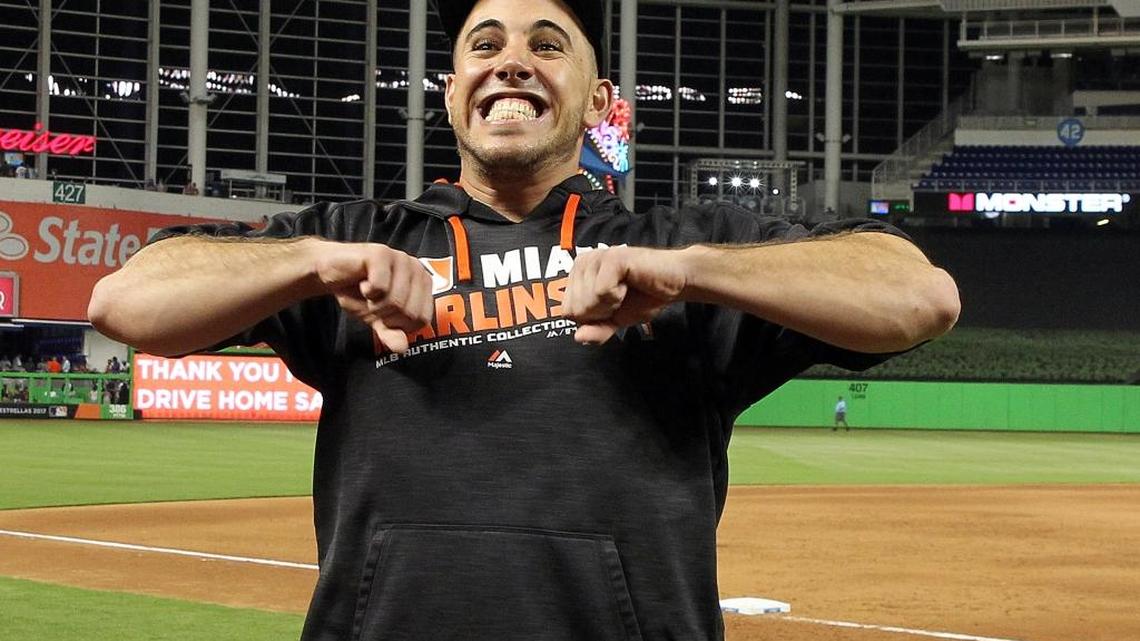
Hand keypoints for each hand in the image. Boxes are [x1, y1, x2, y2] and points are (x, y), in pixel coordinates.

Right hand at [312, 242, 433, 352]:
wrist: (331, 272)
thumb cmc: (358, 293)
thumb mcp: (377, 319)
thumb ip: (391, 333)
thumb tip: (402, 349)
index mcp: (423, 285)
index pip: (422, 319)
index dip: (398, 324)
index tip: (384, 313)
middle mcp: (417, 269)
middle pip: (409, 312)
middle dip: (385, 315)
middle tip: (372, 301)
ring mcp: (401, 259)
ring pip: (395, 301)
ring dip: (373, 305)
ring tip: (367, 292)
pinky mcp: (382, 253)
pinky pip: (380, 286)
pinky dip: (367, 291)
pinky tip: (363, 282)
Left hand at [562, 246, 687, 344]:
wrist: (674, 283)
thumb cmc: (644, 297)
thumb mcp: (614, 320)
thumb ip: (596, 331)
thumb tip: (579, 338)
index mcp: (577, 275)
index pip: (567, 312)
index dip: (592, 318)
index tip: (611, 306)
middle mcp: (582, 263)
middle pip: (575, 309)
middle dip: (601, 312)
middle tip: (621, 298)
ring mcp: (596, 258)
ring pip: (587, 302)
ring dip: (611, 304)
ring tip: (626, 290)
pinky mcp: (612, 259)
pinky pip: (602, 293)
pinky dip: (618, 297)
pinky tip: (629, 285)